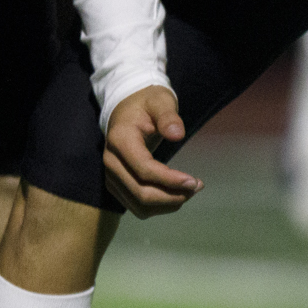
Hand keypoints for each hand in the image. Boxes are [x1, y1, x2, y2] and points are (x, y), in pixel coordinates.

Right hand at [103, 85, 201, 218]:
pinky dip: (160, 207)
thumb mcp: (160, 101)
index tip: (193, 181)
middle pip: (141, 193)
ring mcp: (111, 176)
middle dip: (172, 196)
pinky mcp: (117, 186)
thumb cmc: (146, 104)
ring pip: (139, 206)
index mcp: (120, 140)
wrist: (126, 110)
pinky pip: (137, 207)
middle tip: (197, 186)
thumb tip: (177, 135)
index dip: (169, 180)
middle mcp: (111, 161)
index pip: (144, 169)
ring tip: (190, 191)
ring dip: (168, 204)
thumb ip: (168, 116)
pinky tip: (177, 195)